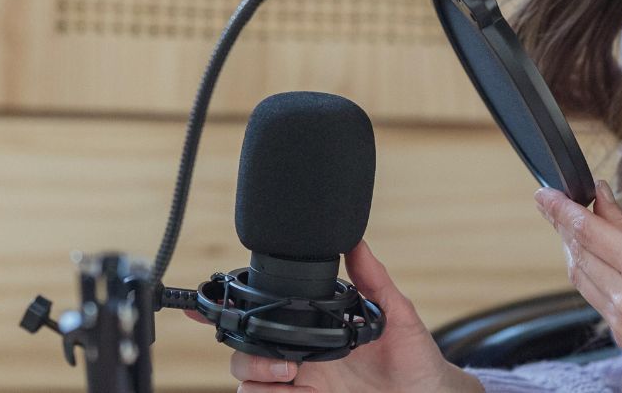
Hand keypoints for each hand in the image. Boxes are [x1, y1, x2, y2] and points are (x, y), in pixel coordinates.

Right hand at [183, 241, 482, 392]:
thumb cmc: (416, 358)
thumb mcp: (398, 315)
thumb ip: (374, 281)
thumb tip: (356, 243)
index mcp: (317, 333)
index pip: (268, 322)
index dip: (232, 316)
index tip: (205, 310)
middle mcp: (303, 362)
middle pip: (245, 355)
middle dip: (248, 356)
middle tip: (285, 363)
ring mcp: (302, 390)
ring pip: (249, 384)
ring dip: (258, 379)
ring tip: (293, 378)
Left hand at [535, 180, 621, 392]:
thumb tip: (599, 199)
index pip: (587, 230)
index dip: (560, 209)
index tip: (544, 194)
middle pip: (577, 255)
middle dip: (564, 227)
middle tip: (560, 206)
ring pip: (581, 280)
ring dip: (575, 252)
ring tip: (580, 231)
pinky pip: (597, 302)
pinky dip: (594, 278)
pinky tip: (604, 265)